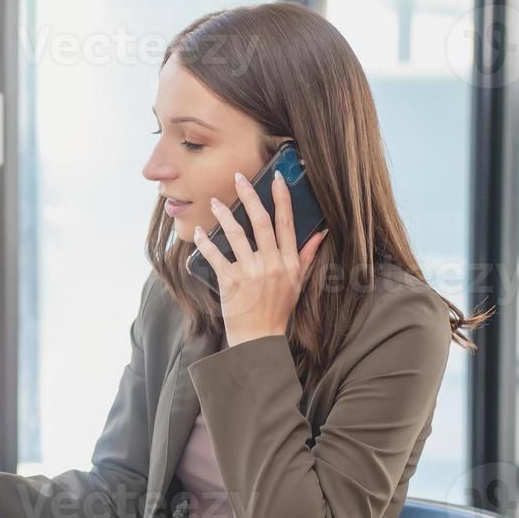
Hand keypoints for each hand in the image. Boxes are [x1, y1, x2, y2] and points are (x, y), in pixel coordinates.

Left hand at [191, 169, 328, 346]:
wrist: (259, 339)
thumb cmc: (277, 311)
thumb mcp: (297, 283)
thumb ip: (306, 256)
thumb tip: (319, 234)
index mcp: (289, 262)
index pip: (287, 224)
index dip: (281, 198)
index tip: (276, 178)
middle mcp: (272, 264)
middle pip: (262, 222)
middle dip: (250, 196)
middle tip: (239, 178)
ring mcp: (251, 273)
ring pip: (237, 235)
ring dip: (224, 215)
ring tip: (215, 202)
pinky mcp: (231, 282)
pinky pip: (216, 256)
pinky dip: (205, 243)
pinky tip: (199, 232)